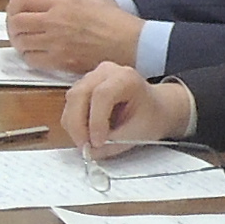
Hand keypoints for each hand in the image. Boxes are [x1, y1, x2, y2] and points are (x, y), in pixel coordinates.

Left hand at [6, 0, 142, 74]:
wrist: (130, 43)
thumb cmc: (112, 20)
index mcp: (62, 0)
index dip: (12, 5)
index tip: (14, 10)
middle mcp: (56, 19)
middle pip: (16, 21)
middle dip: (11, 24)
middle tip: (16, 27)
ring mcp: (56, 42)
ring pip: (20, 41)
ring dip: (18, 41)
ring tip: (24, 40)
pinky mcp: (60, 61)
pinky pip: (31, 59)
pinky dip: (28, 56)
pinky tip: (35, 53)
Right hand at [63, 62, 191, 159]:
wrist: (154, 107)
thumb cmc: (150, 116)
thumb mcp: (138, 134)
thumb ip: (113, 143)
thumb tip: (90, 152)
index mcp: (126, 77)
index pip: (102, 95)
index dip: (96, 121)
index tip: (97, 143)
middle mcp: (106, 72)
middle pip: (79, 94)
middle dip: (77, 125)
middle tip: (84, 147)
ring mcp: (92, 76)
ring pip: (71, 99)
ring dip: (73, 124)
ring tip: (87, 142)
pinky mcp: (83, 86)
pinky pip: (70, 104)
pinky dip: (73, 122)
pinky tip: (86, 133)